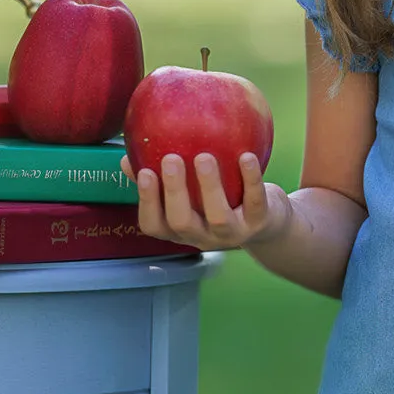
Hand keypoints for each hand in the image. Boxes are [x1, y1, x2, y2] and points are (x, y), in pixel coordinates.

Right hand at [120, 151, 291, 251]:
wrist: (267, 222)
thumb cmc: (218, 199)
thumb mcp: (190, 194)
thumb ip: (160, 178)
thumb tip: (126, 158)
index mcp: (180, 230)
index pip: (154, 225)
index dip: (147, 201)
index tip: (144, 171)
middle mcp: (202, 237)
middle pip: (182, 222)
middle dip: (174, 191)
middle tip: (171, 159)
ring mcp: (232, 234)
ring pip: (218, 217)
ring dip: (210, 186)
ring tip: (204, 156)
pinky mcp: (259, 223)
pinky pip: (254, 202)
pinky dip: (251, 180)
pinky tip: (246, 156)